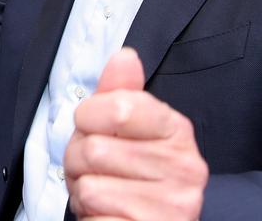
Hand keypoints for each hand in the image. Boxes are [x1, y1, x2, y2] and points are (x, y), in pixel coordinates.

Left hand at [64, 48, 207, 220]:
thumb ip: (122, 93)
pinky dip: (89, 219)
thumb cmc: (133, 180)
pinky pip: (94, 218)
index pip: (118, 107)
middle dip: (77, 161)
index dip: (89, 117)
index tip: (94, 128)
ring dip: (82, 193)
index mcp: (177, 132)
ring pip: (87, 185)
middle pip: (92, 148)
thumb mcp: (127, 131)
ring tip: (104, 196)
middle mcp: (184, 169)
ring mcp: (171, 206)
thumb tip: (125, 56)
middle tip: (98, 172)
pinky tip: (107, 216)